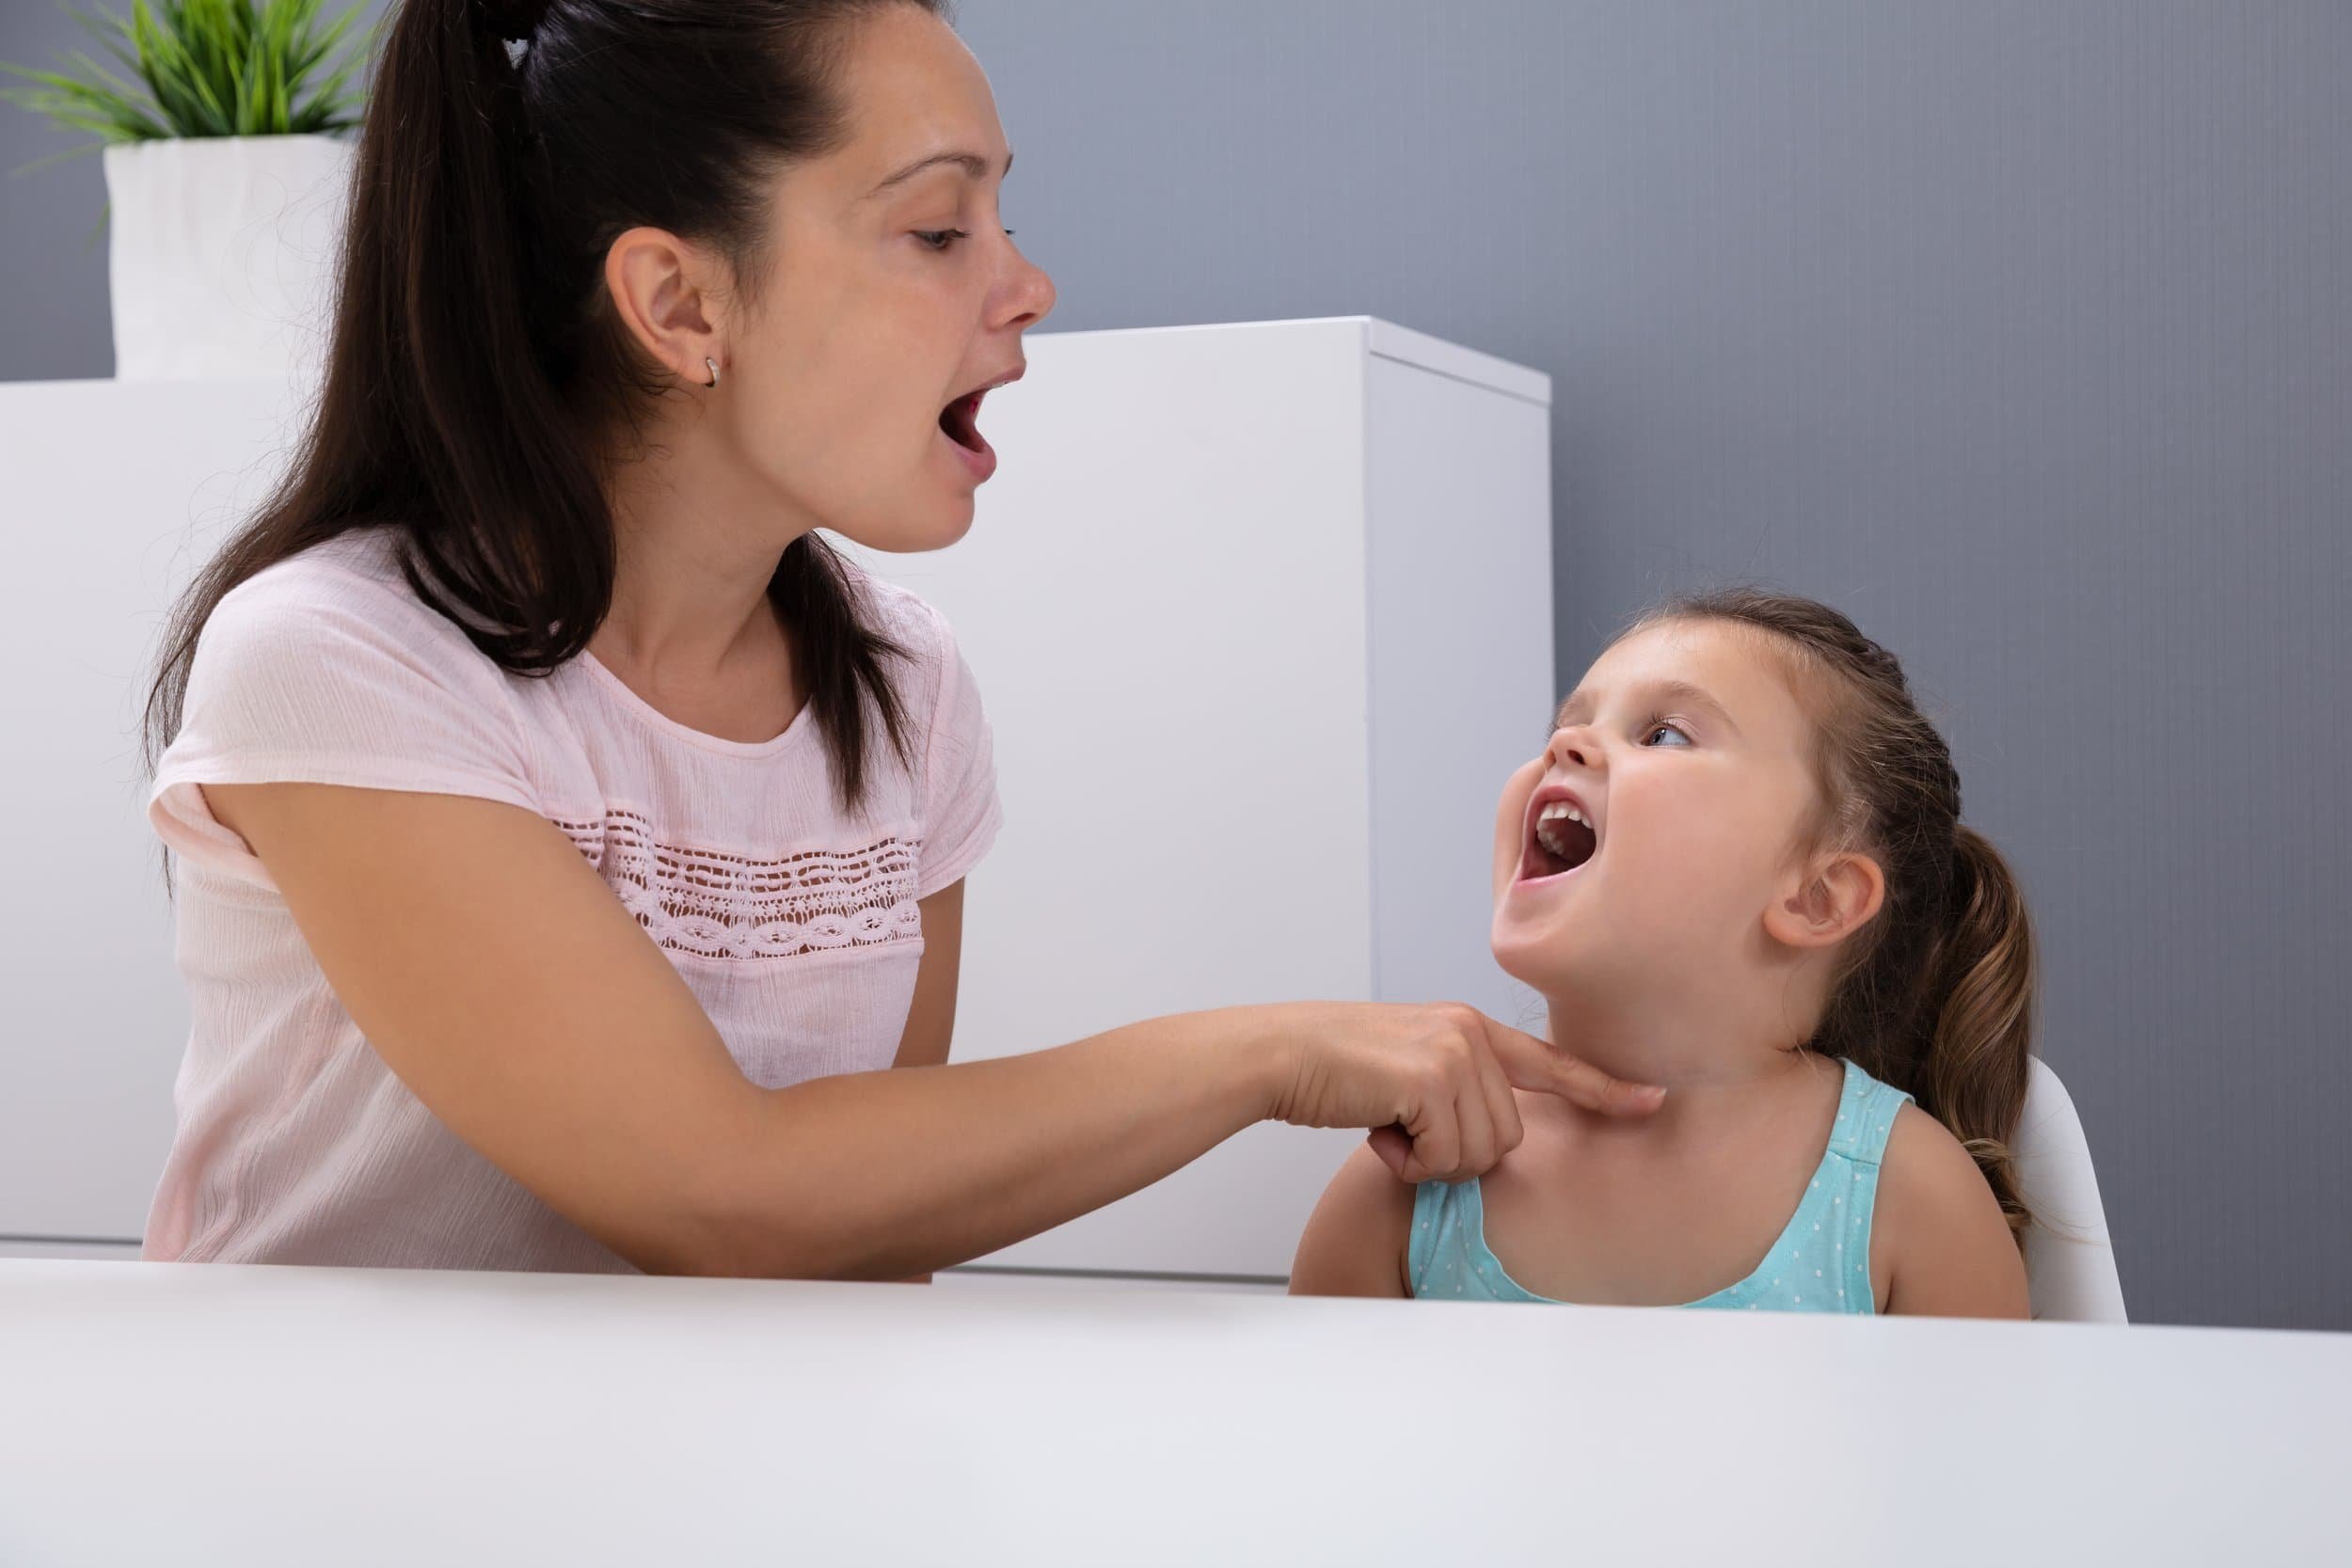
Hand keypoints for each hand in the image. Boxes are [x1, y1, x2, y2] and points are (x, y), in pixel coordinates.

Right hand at [1259, 1002, 1665, 1182]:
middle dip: (1455, 1154)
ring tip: (1387, 1127)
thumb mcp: (1408, 1067)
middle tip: (1402, 1133)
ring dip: (1431, 1161)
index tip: (1654, 1101)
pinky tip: (1376, 1130)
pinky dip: (1410, 1162)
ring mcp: (1455, 1050)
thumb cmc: (1333, 1071)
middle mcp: (1471, 1032)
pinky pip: (1448, 1155)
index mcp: (1470, 1027)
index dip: (1604, 1088)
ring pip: (1482, 1150)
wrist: (1282, 1054)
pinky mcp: (1432, 1076)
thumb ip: (1455, 1088)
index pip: (1551, 1063)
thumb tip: (1484, 1142)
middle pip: (1507, 1135)